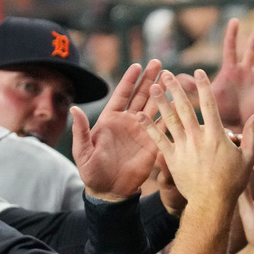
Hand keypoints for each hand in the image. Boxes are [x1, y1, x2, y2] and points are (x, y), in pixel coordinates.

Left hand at [73, 60, 161, 200]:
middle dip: (149, 79)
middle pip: (140, 96)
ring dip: (161, 93)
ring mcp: (141, 132)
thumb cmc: (92, 172)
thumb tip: (74, 109)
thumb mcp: (83, 151)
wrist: (110, 190)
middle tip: (159, 63)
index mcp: (110, 120)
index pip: (122, 95)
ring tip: (171, 78)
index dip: (129, 80)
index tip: (138, 65)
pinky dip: (170, 114)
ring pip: (154, 107)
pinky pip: (162, 127)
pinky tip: (178, 103)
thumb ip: (81, 130)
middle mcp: (128, 122)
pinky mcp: (152, 144)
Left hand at [146, 68, 253, 206]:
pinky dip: (149, 127)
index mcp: (216, 135)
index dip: (203, 86)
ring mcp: (183, 148)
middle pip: (184, 107)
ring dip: (160, 102)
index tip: (198, 72)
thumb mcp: (247, 158)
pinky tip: (139, 116)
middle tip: (166, 73)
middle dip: (175, 88)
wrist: (212, 204)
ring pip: (170, 120)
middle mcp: (198, 138)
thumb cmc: (232, 182)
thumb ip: (252, 135)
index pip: (209, 104)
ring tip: (152, 87)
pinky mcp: (171, 159)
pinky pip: (158, 140)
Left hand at [176, 18, 253, 130]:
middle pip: (251, 50)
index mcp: (230, 72)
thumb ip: (193, 86)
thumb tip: (174, 76)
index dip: (232, 36)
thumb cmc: (218, 114)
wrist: (234, 131)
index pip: (230, 50)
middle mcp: (245, 73)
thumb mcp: (205, 98)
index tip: (234, 20)